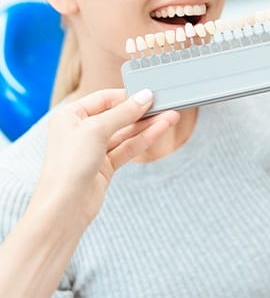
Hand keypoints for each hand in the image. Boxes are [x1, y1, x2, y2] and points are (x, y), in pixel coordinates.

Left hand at [31, 88, 178, 226]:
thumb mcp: (97, 129)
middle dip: (142, 112)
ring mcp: (94, 149)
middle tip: (164, 105)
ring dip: (148, 125)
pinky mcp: (105, 166)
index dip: (127, 96)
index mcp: (71, 115)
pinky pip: (127, 148)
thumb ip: (123, 112)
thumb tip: (144, 97)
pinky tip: (159, 130)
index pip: (104, 98)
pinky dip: (144, 139)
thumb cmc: (68, 165)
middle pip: (117, 115)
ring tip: (170, 117)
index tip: (149, 94)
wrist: (64, 209)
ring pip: (125, 133)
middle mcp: (81, 130)